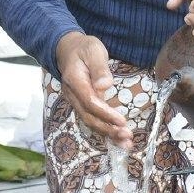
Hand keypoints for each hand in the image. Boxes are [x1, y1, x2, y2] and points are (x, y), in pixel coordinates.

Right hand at [54, 31, 132, 149]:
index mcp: (75, 81)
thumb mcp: (94, 50)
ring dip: (107, 134)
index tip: (122, 121)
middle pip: (89, 117)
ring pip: (90, 122)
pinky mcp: (81, 104)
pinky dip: (104, 130)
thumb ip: (99, 68)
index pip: (90, 102)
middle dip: (108, 129)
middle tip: (126, 137)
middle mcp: (73, 95)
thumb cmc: (83, 48)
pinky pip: (91, 119)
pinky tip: (116, 138)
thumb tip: (105, 85)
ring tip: (125, 143)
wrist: (67, 49)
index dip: (106, 114)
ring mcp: (75, 101)